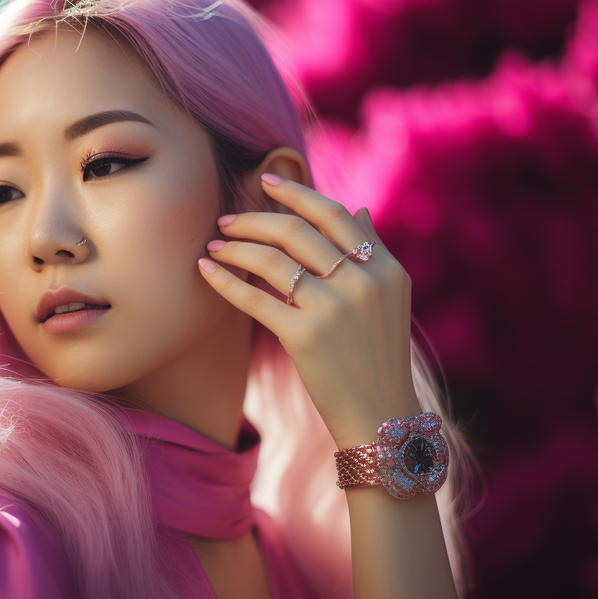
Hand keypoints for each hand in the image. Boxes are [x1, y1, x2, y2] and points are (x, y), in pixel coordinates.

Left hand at [197, 174, 420, 448]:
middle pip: (297, 231)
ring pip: (272, 260)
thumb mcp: (391, 300)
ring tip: (215, 245)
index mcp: (385, 269)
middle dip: (254, 219)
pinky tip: (206, 269)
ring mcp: (334, 309)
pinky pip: (254, 297)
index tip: (265, 181)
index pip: (333, 215)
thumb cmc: (379, 359)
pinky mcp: (305, 337)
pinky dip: (225, 280)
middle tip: (226, 219)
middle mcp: (362, 283)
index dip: (296, 193)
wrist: (381, 417)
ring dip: (236, 247)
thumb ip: (374, 251)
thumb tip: (358, 209)